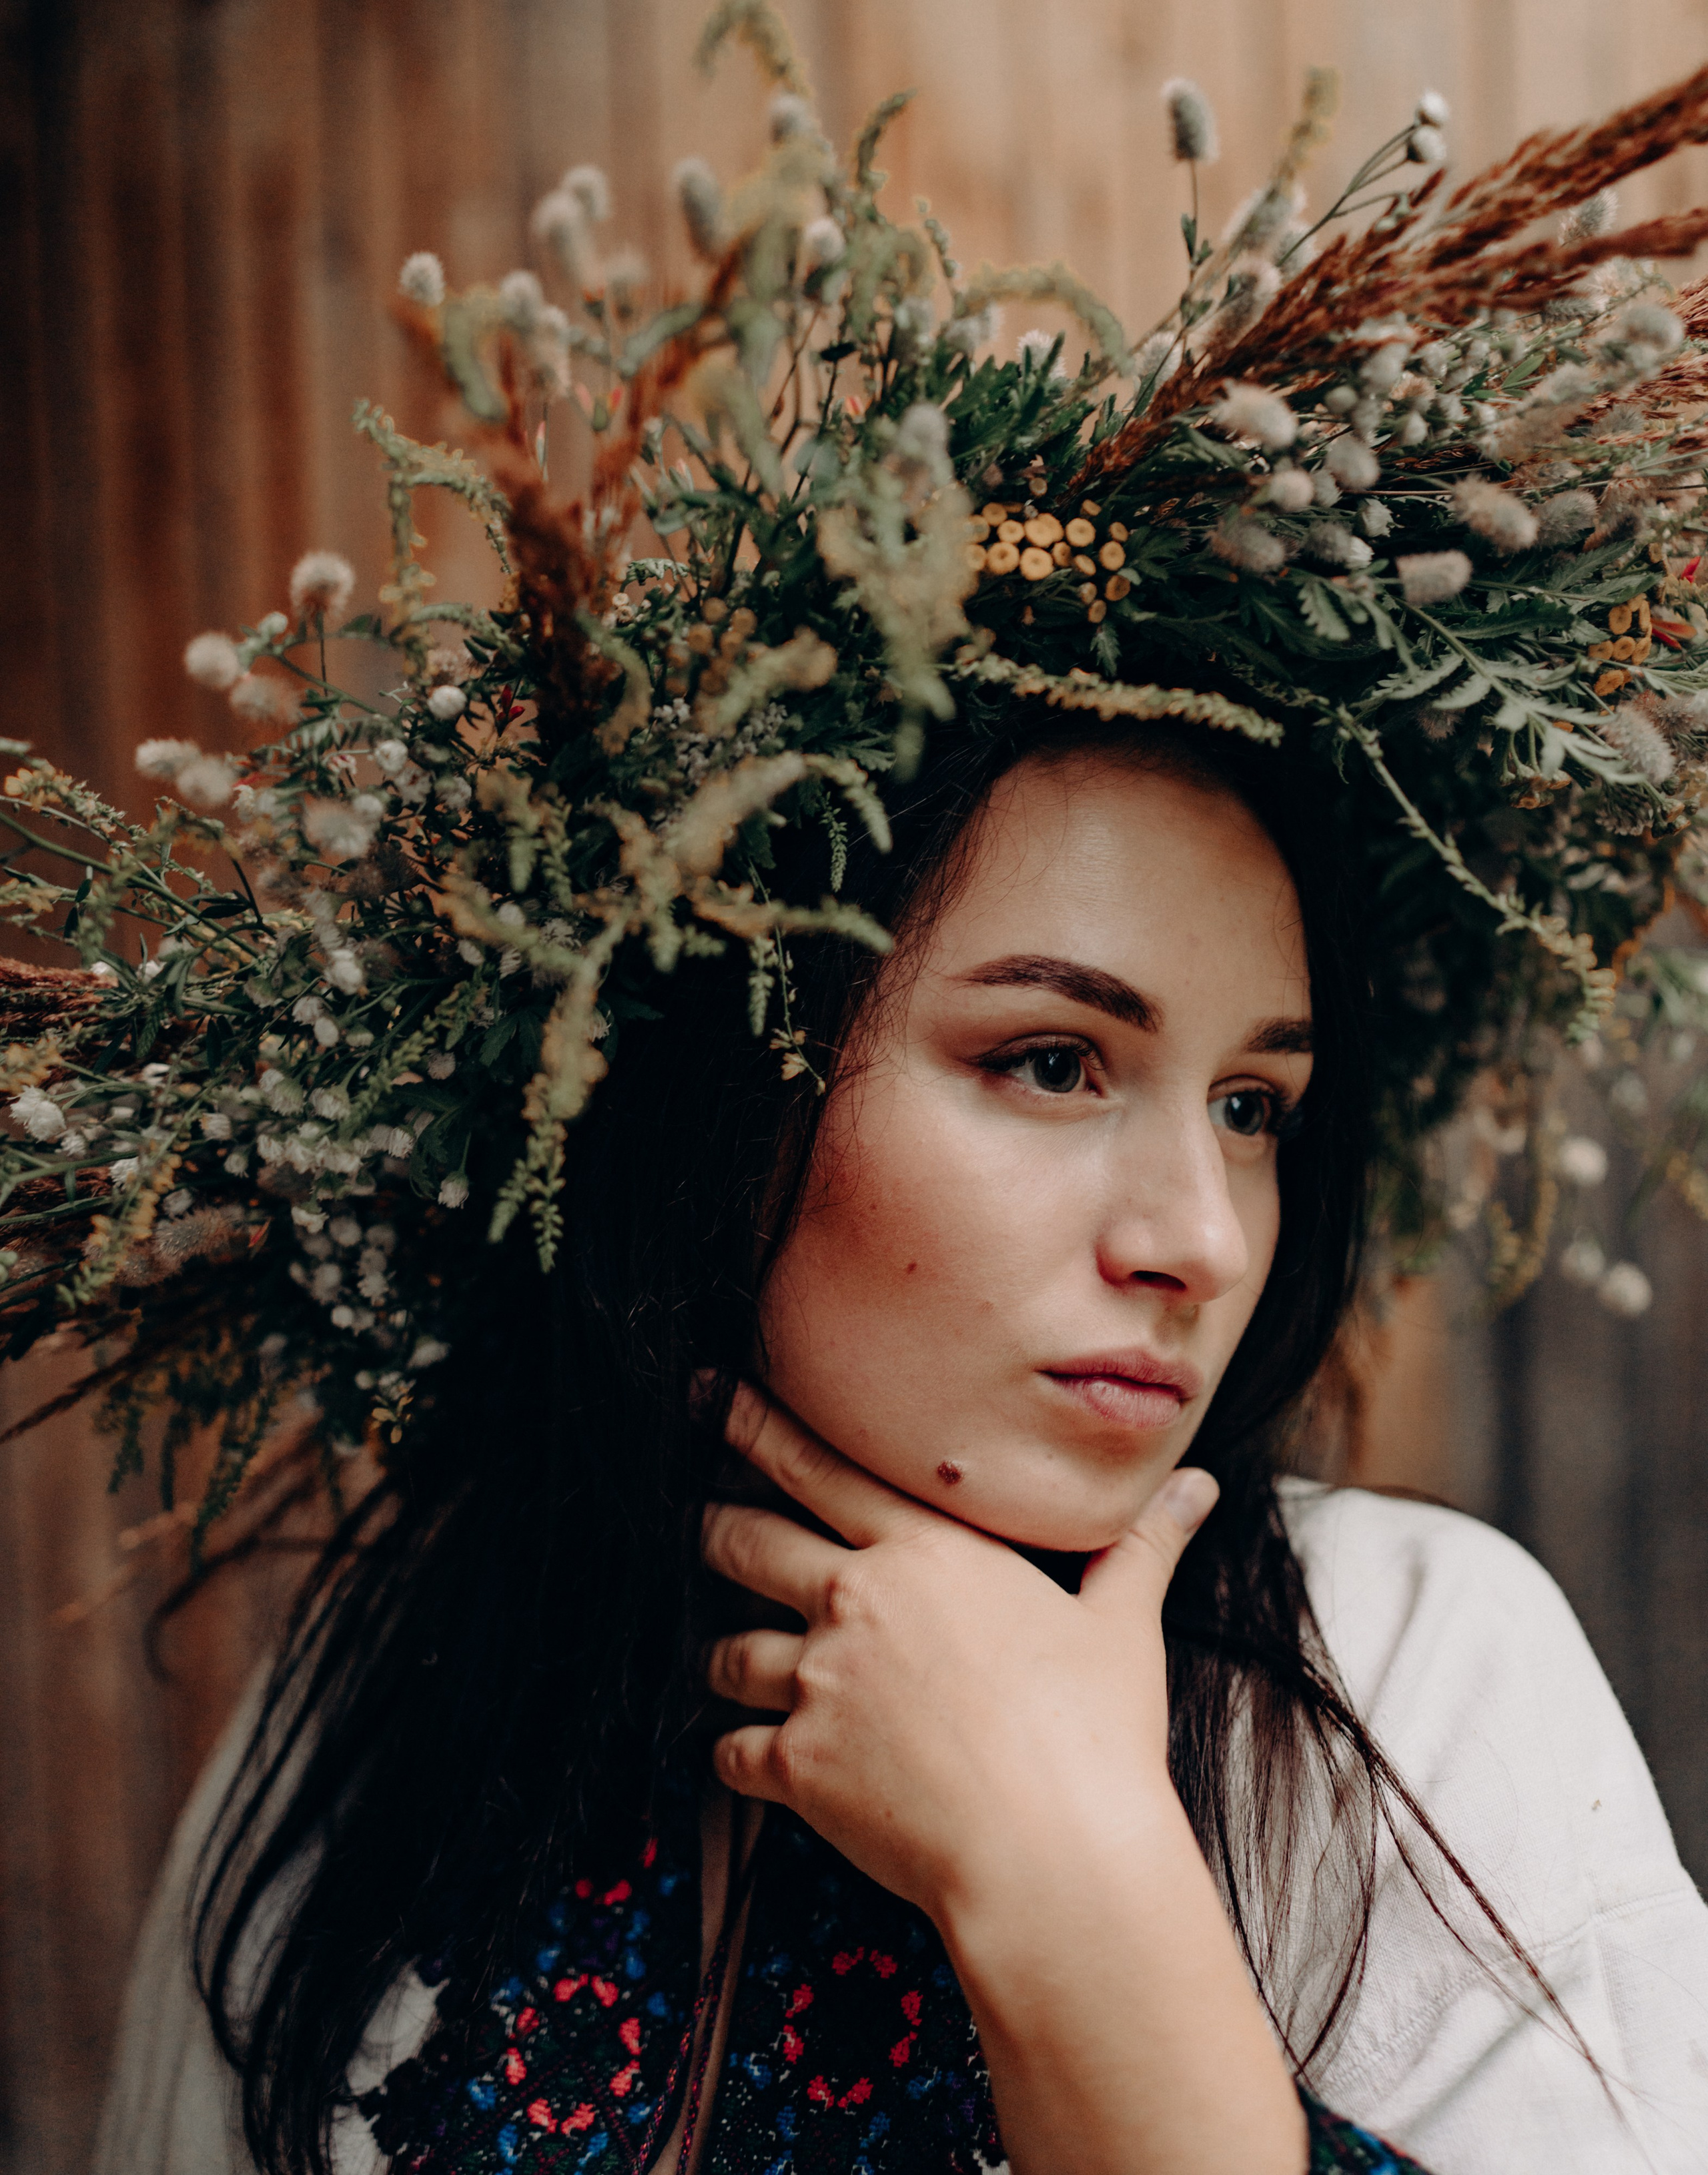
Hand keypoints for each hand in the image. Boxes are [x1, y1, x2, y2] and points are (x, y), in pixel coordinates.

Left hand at [701, 1379, 1217, 1925]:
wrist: (1055, 1849)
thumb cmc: (1095, 1731)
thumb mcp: (1122, 1624)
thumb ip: (1143, 1546)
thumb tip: (1197, 1486)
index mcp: (925, 1551)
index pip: (818, 1465)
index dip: (751, 1422)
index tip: (706, 1392)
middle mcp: (856, 1601)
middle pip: (744, 1539)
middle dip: (709, 1524)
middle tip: (689, 1516)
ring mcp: (820, 1683)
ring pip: (726, 1650)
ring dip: (722, 1654)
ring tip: (724, 1657)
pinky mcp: (799, 1765)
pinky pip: (730, 1752)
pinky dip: (731, 1757)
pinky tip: (741, 1761)